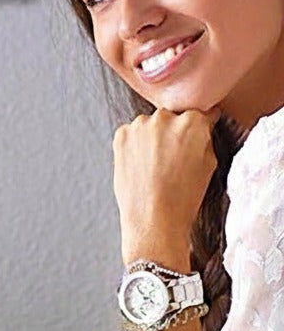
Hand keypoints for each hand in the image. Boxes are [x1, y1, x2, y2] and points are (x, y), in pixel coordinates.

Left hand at [113, 108, 218, 264]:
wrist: (153, 218)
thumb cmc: (185, 196)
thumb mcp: (210, 164)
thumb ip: (205, 138)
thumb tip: (204, 124)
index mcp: (192, 122)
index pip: (199, 113)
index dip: (198, 126)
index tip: (196, 133)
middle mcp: (164, 118)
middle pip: (171, 118)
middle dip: (173, 132)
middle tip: (173, 157)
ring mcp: (139, 126)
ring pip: (149, 125)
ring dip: (152, 137)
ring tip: (155, 165)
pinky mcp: (120, 136)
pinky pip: (131, 134)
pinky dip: (135, 145)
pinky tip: (141, 165)